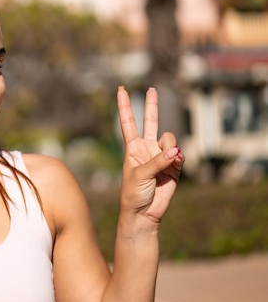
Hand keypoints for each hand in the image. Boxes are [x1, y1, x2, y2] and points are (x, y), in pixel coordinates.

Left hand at [117, 86, 183, 224]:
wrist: (144, 213)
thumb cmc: (133, 193)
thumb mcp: (140, 175)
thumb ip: (157, 161)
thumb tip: (175, 150)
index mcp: (132, 148)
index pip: (128, 122)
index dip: (124, 106)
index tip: (121, 89)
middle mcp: (146, 149)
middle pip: (150, 122)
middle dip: (152, 105)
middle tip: (152, 88)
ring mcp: (160, 156)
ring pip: (170, 139)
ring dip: (170, 147)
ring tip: (167, 160)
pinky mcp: (173, 166)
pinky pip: (179, 153)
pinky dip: (178, 157)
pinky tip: (175, 163)